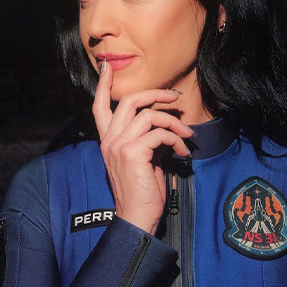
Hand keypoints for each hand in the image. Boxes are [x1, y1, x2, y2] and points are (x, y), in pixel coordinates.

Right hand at [92, 60, 192, 234]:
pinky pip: (159, 133)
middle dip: (157, 93)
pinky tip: (183, 152)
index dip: (104, 85)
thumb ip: (145, 140)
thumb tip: (164, 126)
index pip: (99, 106)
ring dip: (174, 122)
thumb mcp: (142, 161)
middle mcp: (109, 140)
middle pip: (130, 101)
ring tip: (187, 136)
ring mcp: (119, 145)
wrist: (136, 219)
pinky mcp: (132, 153)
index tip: (107, 67)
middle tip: (176, 98)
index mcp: (107, 141)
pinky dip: (176, 139)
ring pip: (149, 115)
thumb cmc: (142, 193)